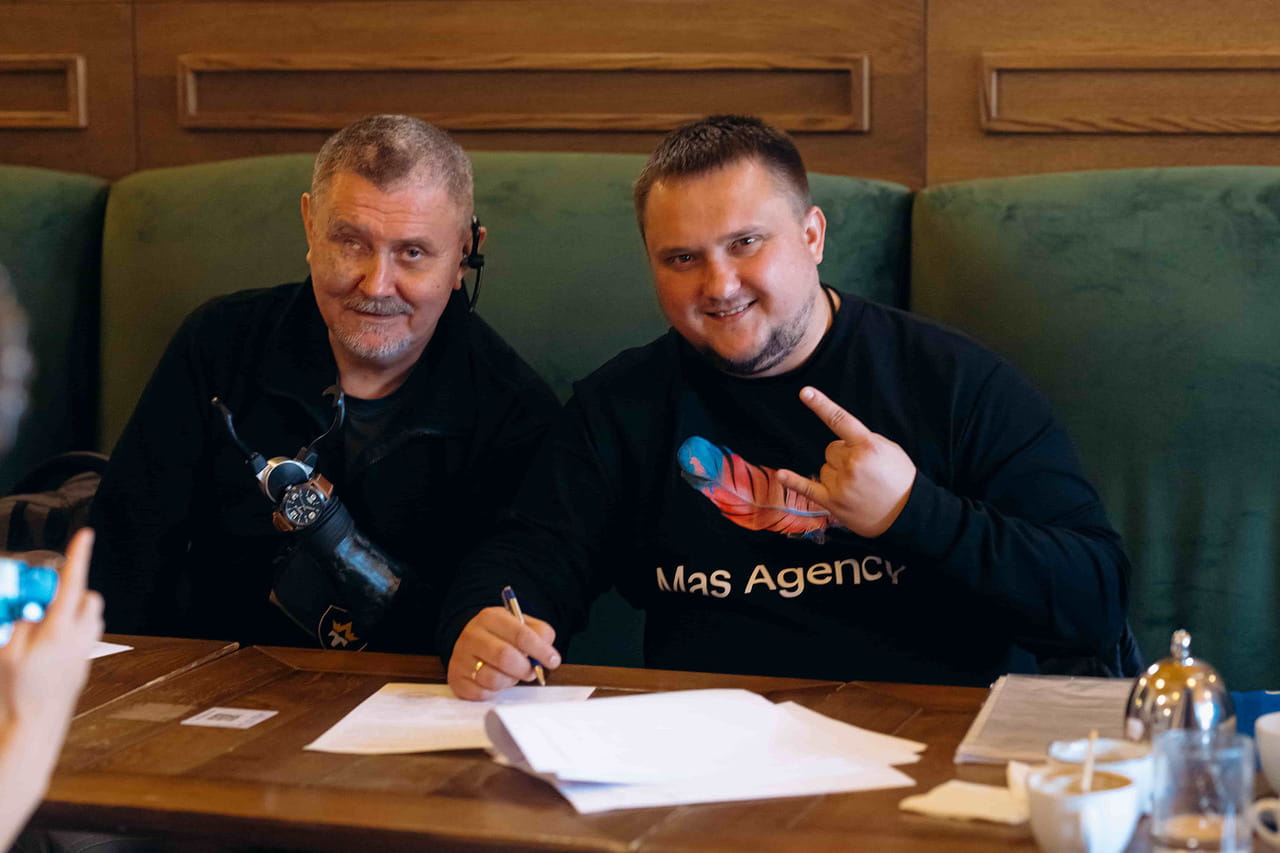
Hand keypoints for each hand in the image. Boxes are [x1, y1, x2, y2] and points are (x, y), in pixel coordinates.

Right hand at [0, 527, 102, 849]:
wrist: (37, 724)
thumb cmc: (18, 689)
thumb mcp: (8, 650)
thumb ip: (20, 622)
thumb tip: (30, 606)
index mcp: (59, 630)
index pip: (71, 584)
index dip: (78, 556)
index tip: (85, 534)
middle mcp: (80, 636)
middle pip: (86, 596)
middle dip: (67, 591)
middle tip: (40, 601)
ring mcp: (87, 648)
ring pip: (89, 613)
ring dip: (70, 610)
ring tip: (42, 628)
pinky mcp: (87, 659)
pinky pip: (84, 631)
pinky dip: (70, 628)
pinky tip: (49, 645)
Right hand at [447, 606, 560, 700]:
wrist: (470, 642)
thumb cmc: (501, 635)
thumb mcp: (521, 625)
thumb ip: (540, 634)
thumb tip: (549, 655)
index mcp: (490, 617)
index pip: (521, 635)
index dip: (541, 650)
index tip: (553, 660)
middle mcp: (472, 635)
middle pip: (506, 657)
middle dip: (525, 668)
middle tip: (532, 671)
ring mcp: (461, 658)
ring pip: (494, 678)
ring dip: (510, 681)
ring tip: (512, 674)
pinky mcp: (457, 679)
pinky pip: (483, 693)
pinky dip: (496, 691)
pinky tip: (497, 680)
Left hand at [775, 387, 915, 537]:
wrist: (909, 514)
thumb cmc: (901, 480)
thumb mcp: (890, 450)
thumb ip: (865, 441)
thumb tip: (844, 439)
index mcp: (868, 446)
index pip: (840, 420)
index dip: (822, 405)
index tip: (805, 393)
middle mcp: (852, 463)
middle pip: (831, 449)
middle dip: (843, 456)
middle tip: (863, 471)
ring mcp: (841, 484)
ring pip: (824, 468)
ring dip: (836, 474)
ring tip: (858, 487)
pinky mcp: (833, 502)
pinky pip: (807, 488)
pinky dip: (794, 481)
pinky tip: (782, 474)